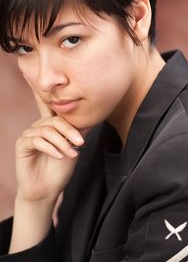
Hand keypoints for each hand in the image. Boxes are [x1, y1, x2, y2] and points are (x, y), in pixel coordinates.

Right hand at [15, 85, 85, 202]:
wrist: (48, 189)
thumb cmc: (60, 169)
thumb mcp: (73, 147)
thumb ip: (78, 130)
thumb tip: (90, 115)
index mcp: (49, 126)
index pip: (46, 105)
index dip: (39, 89)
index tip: (30, 71)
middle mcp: (38, 127)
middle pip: (54, 119)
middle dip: (69, 130)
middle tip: (80, 143)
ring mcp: (29, 135)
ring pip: (47, 130)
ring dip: (62, 142)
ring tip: (72, 154)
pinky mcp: (22, 145)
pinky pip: (37, 140)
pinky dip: (51, 148)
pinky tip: (60, 156)